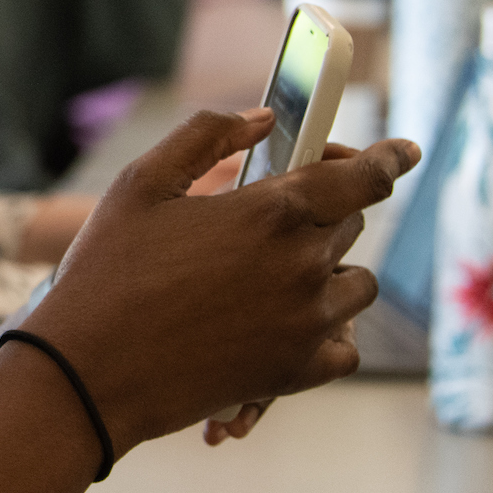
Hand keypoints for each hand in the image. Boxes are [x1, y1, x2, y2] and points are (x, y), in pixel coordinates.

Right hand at [23, 109, 416, 451]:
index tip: (404, 153)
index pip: (364, 176)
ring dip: (327, 274)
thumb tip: (262, 119)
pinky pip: (344, 346)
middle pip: (349, 226)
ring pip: (355, 286)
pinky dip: (325, 333)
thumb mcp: (141, 183)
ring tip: (270, 279)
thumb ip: (207, 137)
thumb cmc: (106, 272)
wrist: (87, 373)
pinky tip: (283, 327)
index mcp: (273, 210)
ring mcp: (306, 323)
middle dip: (319, 216)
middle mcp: (304, 265)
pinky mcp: (297, 372)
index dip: (389, 158)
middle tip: (266, 224)